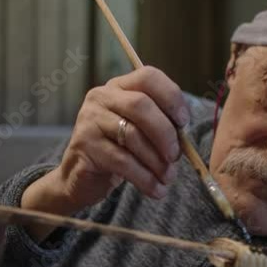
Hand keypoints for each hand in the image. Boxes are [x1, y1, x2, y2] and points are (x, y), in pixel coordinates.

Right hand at [22, 66, 189, 238]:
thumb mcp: (139, 130)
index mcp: (119, 87)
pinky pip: (122, 161)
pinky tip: (155, 189)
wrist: (81, 175)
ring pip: (132, 136)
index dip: (171, 97)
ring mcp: (90, 120)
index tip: (184, 122)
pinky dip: (145, 178)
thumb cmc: (117, 149)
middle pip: (140, 105)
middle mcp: (101, 97)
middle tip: (176, 155)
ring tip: (168, 177)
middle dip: (165, 132)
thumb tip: (185, 137)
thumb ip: (160, 125)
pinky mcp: (84, 146)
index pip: (148, 77)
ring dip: (156, 161)